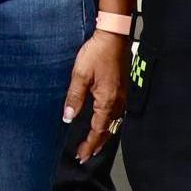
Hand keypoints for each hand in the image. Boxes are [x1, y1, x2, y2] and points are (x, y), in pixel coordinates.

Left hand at [66, 31, 129, 161]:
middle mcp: (118, 101)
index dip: (89, 144)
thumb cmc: (97, 53)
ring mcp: (122, 95)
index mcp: (107, 101)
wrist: (114, 35)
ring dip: (104, 134)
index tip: (81, 155)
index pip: (98, 130)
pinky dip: (110, 123)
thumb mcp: (80, 75)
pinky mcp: (122, 89)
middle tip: (87, 154)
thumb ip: (74, 98)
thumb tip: (67, 118)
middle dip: (97, 144)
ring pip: (114, 123)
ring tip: (94, 143)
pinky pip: (117, 113)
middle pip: (109, 130)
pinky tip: (104, 122)